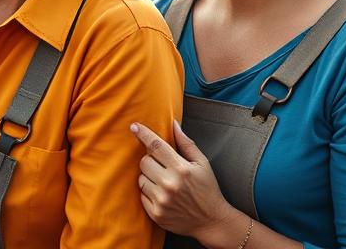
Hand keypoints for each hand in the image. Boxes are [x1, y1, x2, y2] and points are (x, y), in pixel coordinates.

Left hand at [132, 120, 242, 242]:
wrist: (211, 221)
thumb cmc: (207, 189)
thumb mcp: (202, 163)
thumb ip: (186, 143)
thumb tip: (173, 124)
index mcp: (181, 168)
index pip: (156, 146)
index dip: (143, 134)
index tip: (134, 127)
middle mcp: (169, 184)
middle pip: (144, 162)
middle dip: (151, 160)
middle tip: (162, 166)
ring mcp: (161, 200)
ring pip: (141, 178)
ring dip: (149, 177)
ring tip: (164, 182)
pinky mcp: (156, 213)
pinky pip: (142, 195)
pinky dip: (149, 193)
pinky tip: (162, 195)